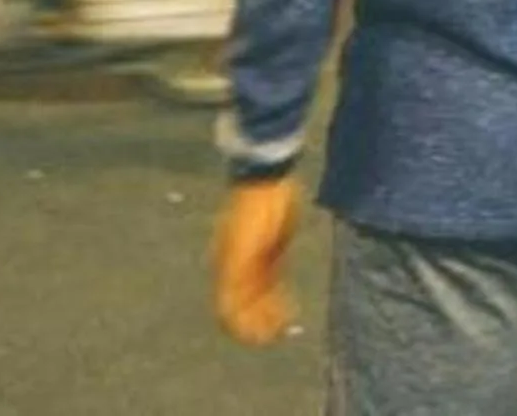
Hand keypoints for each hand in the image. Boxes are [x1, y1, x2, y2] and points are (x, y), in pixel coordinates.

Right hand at [213, 175, 299, 346]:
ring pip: (259, 299)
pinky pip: (273, 285)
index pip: (227, 309)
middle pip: (244, 307)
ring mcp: (255, 261)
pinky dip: (278, 300)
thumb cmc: (254, 211)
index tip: (259, 338)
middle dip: (258, 324)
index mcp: (226, 269)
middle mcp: (238, 269)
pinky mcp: (273, 253)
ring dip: (269, 315)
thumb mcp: (243, 246)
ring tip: (286, 324)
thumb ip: (235, 278)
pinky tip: (290, 307)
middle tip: (277, 333)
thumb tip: (227, 312)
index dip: (240, 328)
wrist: (268, 179)